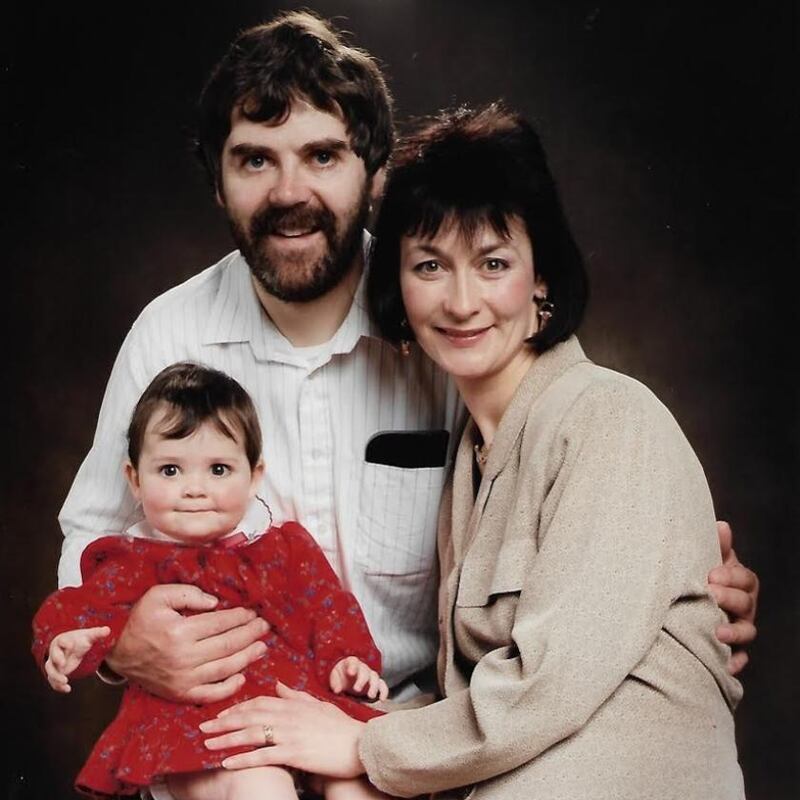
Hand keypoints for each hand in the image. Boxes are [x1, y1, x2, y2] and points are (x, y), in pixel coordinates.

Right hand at [46, 626, 109, 692]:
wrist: (76, 646)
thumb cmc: (81, 639)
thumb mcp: (90, 636)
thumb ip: (98, 633)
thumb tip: (108, 630)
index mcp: (62, 641)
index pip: (61, 642)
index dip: (65, 644)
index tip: (71, 646)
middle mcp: (55, 653)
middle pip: (52, 658)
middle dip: (56, 661)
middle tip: (63, 665)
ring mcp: (55, 664)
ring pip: (50, 671)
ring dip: (56, 677)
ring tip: (65, 681)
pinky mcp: (57, 672)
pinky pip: (54, 681)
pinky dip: (58, 686)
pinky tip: (68, 689)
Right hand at [105, 584, 268, 702]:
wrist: (118, 654)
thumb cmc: (141, 621)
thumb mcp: (158, 596)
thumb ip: (188, 594)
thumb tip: (216, 603)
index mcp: (179, 632)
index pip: (220, 624)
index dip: (240, 617)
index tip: (253, 612)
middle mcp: (184, 658)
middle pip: (227, 645)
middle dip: (250, 634)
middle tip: (265, 627)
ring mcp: (183, 679)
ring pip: (225, 669)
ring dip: (247, 657)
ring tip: (262, 647)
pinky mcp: (181, 694)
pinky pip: (211, 694)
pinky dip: (229, 688)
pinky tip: (243, 676)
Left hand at [200, 682, 365, 777]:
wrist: (361, 745)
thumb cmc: (341, 727)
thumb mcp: (319, 705)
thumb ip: (296, 695)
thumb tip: (278, 685)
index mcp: (294, 704)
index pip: (259, 701)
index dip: (238, 708)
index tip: (221, 714)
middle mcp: (289, 716)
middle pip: (249, 716)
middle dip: (224, 722)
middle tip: (202, 728)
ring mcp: (291, 734)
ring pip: (251, 734)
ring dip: (226, 740)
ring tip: (207, 745)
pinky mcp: (295, 753)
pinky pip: (263, 756)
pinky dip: (243, 759)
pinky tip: (227, 763)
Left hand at [329, 656, 388, 700]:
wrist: (344, 680)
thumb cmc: (338, 676)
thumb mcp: (333, 676)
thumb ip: (334, 681)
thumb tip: (337, 690)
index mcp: (350, 663)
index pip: (353, 661)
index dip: (352, 666)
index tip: (351, 673)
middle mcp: (362, 667)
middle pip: (365, 671)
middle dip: (362, 680)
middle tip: (356, 689)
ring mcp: (369, 675)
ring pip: (375, 677)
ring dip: (374, 686)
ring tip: (370, 696)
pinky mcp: (375, 684)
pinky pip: (382, 685)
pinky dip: (384, 691)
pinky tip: (382, 699)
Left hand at [708, 520, 758, 673]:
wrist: (686, 598)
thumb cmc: (700, 576)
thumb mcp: (706, 559)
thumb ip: (715, 546)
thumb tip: (721, 526)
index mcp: (739, 583)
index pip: (746, 579)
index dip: (732, 576)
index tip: (712, 574)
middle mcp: (743, 606)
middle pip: (747, 604)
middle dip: (730, 599)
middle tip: (711, 594)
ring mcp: (738, 626)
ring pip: (747, 632)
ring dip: (735, 633)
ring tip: (719, 633)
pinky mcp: (731, 648)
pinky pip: (739, 658)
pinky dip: (735, 662)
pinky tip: (727, 665)